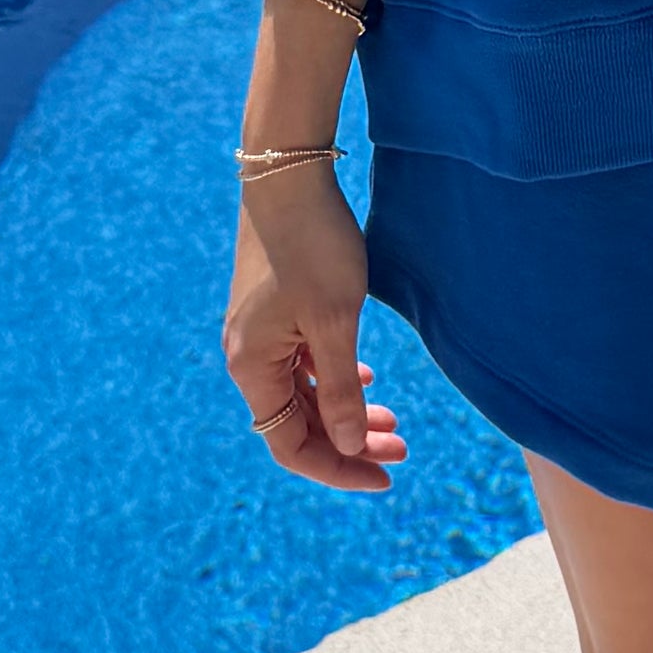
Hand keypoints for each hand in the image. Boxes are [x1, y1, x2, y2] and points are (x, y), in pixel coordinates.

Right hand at [222, 165, 407, 497]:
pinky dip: (335, 379)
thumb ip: (341, 390)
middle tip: (403, 448)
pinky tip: (365, 377)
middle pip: (299, 424)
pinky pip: (302, 365)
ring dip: (346, 411)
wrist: (288, 177)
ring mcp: (260, 335)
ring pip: (304, 394)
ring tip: (394, 422)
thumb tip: (346, 444)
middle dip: (350, 442)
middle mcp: (249, 358)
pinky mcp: (274, 313)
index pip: (291, 445)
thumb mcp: (335, 323)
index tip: (386, 475)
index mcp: (254, 368)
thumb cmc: (313, 247)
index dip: (338, 468)